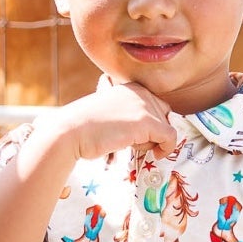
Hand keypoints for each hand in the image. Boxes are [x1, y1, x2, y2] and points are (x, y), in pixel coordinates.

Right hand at [44, 78, 179, 164]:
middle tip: (136, 142)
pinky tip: (156, 154)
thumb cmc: (83, 128)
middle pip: (164, 114)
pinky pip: (171, 137)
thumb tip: (142, 130)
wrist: (71, 132)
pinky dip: (167, 148)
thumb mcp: (108, 112)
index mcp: (129, 87)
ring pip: (166, 127)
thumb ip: (126, 114)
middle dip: (154, 131)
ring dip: (153, 141)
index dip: (152, 123)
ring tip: (132, 145)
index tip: (140, 136)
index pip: (155, 104)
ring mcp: (144, 105)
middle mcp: (139, 92)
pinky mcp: (147, 122)